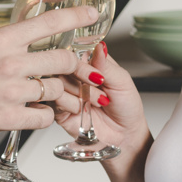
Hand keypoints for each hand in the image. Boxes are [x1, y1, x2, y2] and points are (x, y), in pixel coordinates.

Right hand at [0, 7, 97, 144]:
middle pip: (63, 59)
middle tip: (69, 68)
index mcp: (1, 40)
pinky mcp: (8, 118)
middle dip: (71, 64)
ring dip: (56, 94)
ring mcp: (11, 92)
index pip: (49, 23)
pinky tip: (34, 113)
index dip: (76, 16)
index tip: (91, 14)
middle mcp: (9, 64)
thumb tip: (14, 33)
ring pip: (56, 90)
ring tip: (45, 95)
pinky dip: (44, 117)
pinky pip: (43, 118)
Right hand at [48, 42, 149, 156]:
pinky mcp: (59, 109)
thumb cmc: (126, 107)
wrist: (124, 135)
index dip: (81, 59)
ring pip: (57, 82)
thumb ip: (106, 65)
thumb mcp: (122, 81)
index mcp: (90, 64)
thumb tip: (100, 46)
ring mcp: (66, 91)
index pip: (75, 50)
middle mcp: (75, 76)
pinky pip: (55, 100)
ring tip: (97, 102)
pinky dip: (71, 104)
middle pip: (62, 65)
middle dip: (82, 76)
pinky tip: (82, 109)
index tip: (95, 71)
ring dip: (80, 93)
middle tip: (99, 86)